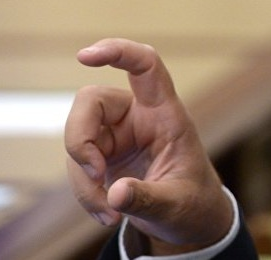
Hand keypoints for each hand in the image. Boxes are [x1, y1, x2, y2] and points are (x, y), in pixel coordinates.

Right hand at [65, 38, 232, 253]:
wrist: (188, 218)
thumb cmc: (192, 200)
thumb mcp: (178, 203)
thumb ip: (149, 198)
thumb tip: (116, 194)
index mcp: (165, 113)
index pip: (145, 66)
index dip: (119, 52)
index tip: (85, 56)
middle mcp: (137, 116)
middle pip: (92, 101)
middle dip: (78, 138)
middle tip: (94, 174)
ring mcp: (116, 135)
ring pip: (78, 139)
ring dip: (83, 180)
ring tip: (110, 214)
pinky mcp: (102, 155)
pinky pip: (78, 166)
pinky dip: (85, 194)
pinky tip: (108, 215)